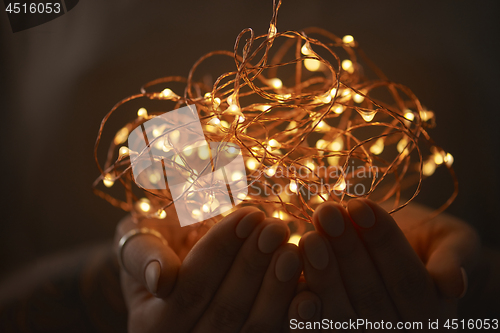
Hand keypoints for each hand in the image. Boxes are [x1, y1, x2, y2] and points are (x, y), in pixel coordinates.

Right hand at [115, 207, 306, 332]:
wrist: (173, 266)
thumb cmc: (157, 244)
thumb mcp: (138, 241)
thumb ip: (144, 257)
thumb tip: (162, 278)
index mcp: (152, 323)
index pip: (190, 287)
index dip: (220, 250)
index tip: (249, 214)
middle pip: (224, 311)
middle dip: (252, 266)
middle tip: (277, 228)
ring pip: (252, 328)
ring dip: (277, 289)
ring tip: (292, 251)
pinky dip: (295, 317)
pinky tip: (311, 293)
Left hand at [298, 199, 479, 329]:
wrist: (399, 253)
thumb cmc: (427, 242)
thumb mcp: (452, 242)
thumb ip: (453, 259)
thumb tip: (453, 284)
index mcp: (430, 314)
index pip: (407, 279)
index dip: (383, 241)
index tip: (359, 204)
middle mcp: (396, 332)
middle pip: (370, 295)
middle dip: (346, 249)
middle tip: (325, 212)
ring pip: (340, 312)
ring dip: (321, 272)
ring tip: (308, 235)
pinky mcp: (332, 329)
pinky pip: (316, 321)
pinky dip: (301, 300)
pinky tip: (288, 268)